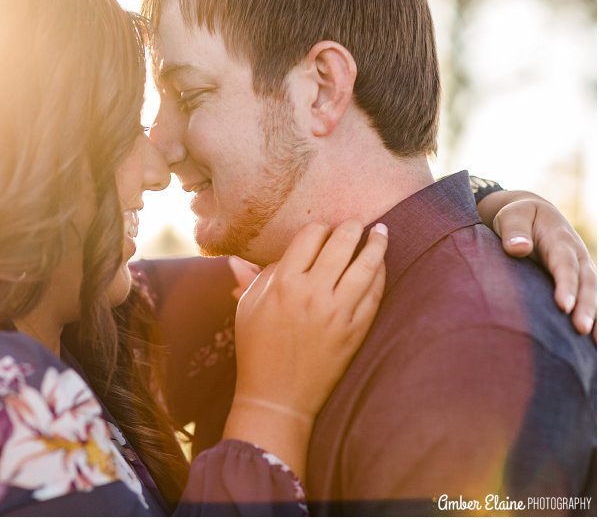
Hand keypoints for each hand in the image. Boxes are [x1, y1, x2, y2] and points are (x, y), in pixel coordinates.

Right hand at [224, 220, 386, 478]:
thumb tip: (239, 260)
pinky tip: (382, 265)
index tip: (323, 231)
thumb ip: (252, 280)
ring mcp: (337, 312)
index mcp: (283, 283)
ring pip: (365, 265)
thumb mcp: (247, 311)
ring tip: (382, 232)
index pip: (309, 237)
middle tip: (356, 223)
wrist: (277, 396)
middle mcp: (312, 293)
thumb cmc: (256, 351)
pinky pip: (375, 295)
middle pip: (341, 244)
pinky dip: (381, 275)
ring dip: (377, 244)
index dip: (319, 228)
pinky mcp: (354, 331)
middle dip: (351, 228)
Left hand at [480, 191, 595, 338]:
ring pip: (592, 294)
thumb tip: (518, 249)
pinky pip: (588, 299)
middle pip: (585, 282)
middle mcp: (576, 255)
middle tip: (581, 329)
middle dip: (585, 306)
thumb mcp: (511, 216)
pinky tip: (594, 342)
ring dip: (595, 317)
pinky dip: (595, 319)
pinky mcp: (577, 280)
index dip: (566, 284)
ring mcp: (581, 269)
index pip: (564, 264)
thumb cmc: (518, 216)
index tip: (563, 306)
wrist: (532, 214)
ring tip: (594, 343)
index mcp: (560, 239)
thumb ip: (514, 231)